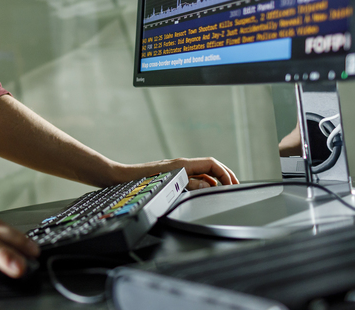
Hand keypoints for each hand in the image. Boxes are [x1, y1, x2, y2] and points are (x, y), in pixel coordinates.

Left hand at [119, 157, 238, 190]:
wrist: (120, 178)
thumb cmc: (140, 180)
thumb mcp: (168, 183)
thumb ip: (189, 183)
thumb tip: (207, 184)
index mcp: (182, 164)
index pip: (211, 164)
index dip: (225, 173)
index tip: (232, 184)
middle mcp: (180, 164)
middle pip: (209, 167)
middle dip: (224, 175)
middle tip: (234, 186)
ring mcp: (175, 169)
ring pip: (201, 172)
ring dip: (213, 180)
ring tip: (222, 190)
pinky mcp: (170, 175)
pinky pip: (192, 177)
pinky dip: (202, 183)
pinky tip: (203, 191)